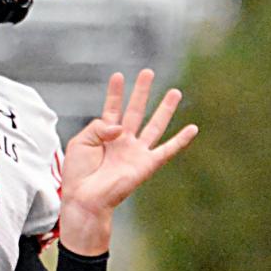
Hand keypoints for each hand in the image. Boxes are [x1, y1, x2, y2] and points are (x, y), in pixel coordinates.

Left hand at [59, 69, 197, 254]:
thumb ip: (98, 127)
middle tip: (148, 72)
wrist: (85, 198)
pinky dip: (181, 140)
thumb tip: (120, 127)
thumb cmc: (78, 173)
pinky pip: (167, 150)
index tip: (118, 75)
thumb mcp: (80, 143)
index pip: (112, 108)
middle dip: (142, 92)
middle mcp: (122, 141)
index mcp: (103, 135)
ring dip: (165, 109)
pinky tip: (192, 128)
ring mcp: (135, 152)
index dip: (115, 92)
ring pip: (154, 125)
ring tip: (175, 92)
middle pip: (135, 111)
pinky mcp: (146, 165)